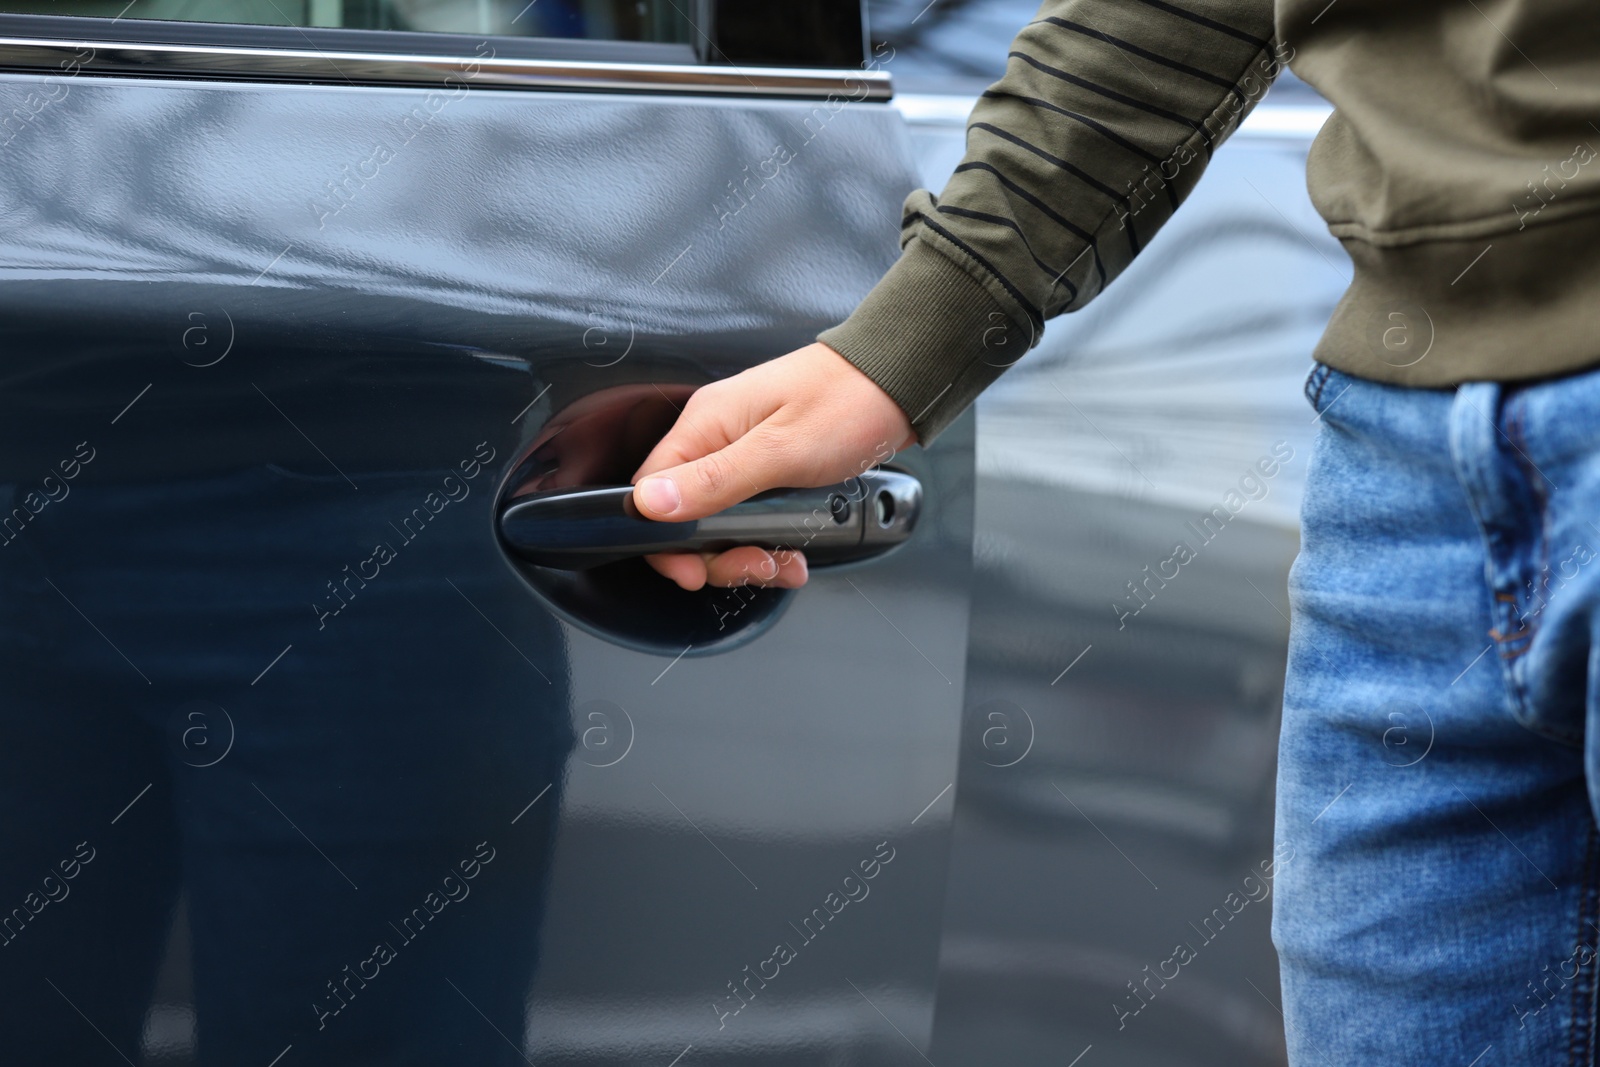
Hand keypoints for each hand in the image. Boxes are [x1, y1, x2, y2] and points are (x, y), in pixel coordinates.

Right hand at [630, 342, 915, 590]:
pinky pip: (751, 516)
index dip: (666, 540)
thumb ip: (713, 481)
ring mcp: (742, 454)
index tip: (695, 570)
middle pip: (684, 516)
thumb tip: (649, 504)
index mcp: (706, 425)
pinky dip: (770, 541)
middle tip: (755, 565)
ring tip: (782, 561)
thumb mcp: (781, 451)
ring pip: (719, 524)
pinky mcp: (768, 468)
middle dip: (716, 555)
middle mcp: (716, 438)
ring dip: (747, 553)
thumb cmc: (848, 403)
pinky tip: (794, 551)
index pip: (650, 492)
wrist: (899, 383)